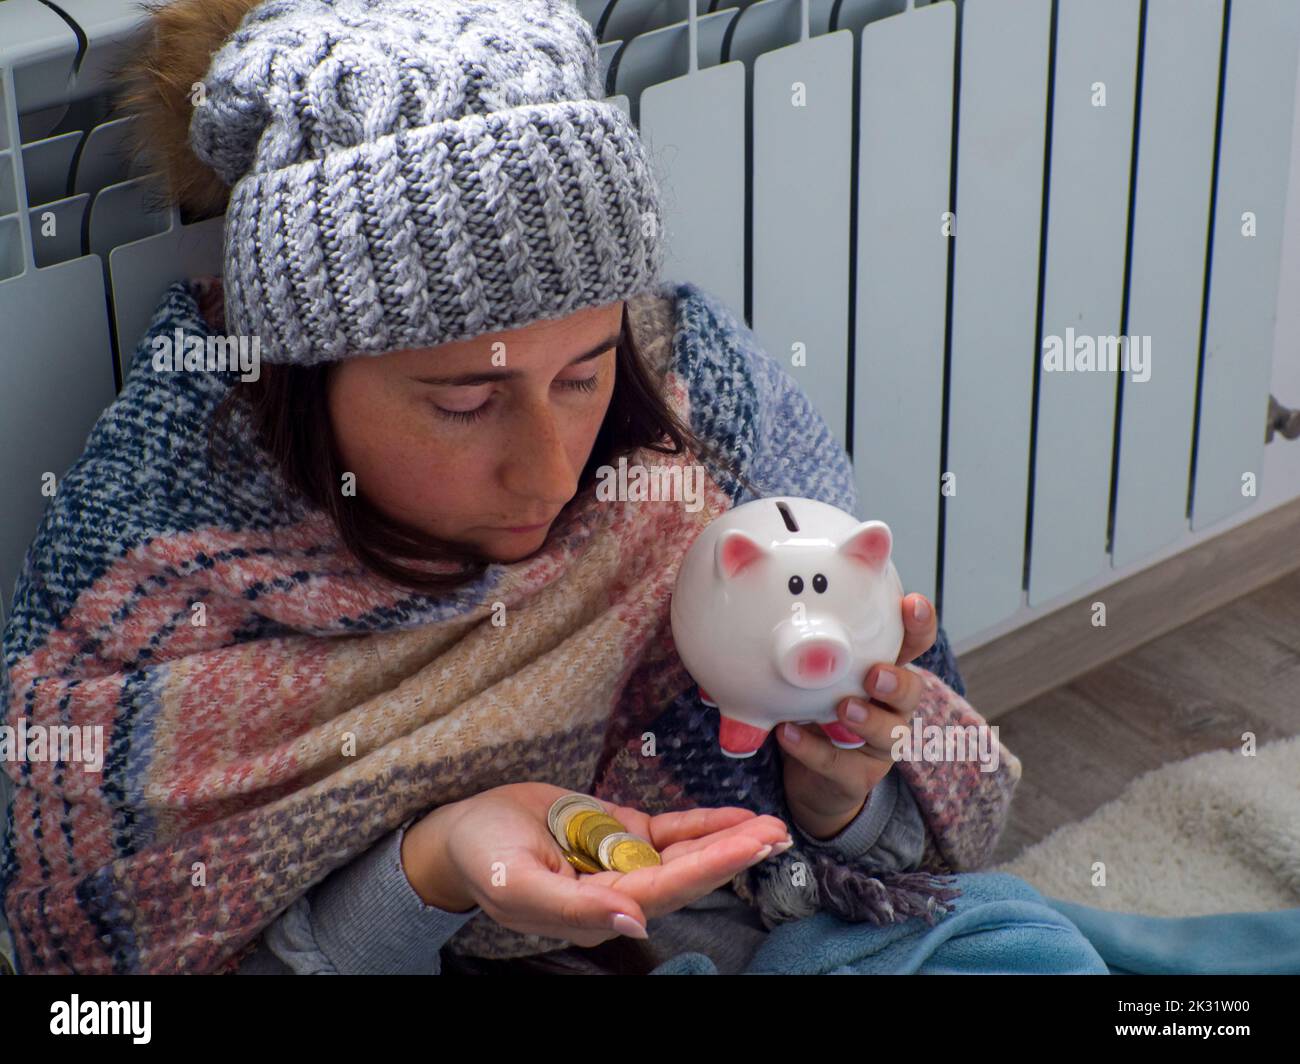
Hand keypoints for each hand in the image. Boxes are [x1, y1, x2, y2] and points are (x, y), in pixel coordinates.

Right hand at [405, 782, 791, 946]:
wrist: (460, 830)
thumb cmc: (481, 858)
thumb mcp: (517, 883)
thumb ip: (574, 908)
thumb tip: (632, 922)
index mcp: (597, 909)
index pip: (664, 890)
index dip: (710, 868)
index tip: (749, 848)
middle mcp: (619, 890)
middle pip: (687, 874)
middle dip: (733, 855)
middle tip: (777, 835)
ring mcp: (622, 860)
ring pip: (685, 853)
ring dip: (727, 840)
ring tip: (771, 827)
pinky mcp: (619, 833)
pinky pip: (669, 831)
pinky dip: (703, 824)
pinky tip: (735, 818)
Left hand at [776, 592, 937, 839]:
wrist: (808, 773)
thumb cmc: (810, 704)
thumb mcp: (803, 666)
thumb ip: (786, 631)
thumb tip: (738, 567)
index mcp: (881, 666)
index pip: (912, 641)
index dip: (918, 623)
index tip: (909, 604)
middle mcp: (890, 705)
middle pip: (914, 690)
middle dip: (899, 681)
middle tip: (875, 674)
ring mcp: (879, 744)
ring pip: (890, 734)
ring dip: (867, 719)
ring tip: (842, 707)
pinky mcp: (858, 777)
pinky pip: (840, 765)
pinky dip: (813, 750)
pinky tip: (789, 734)